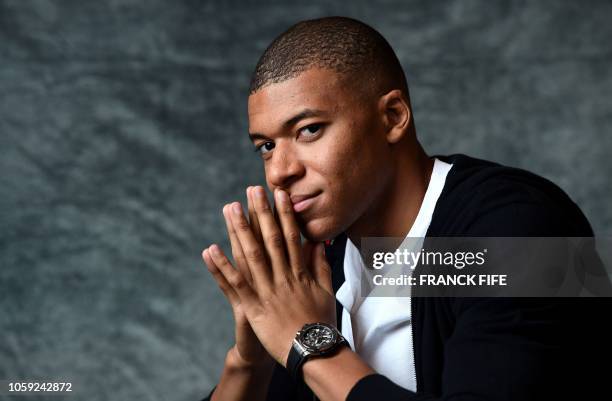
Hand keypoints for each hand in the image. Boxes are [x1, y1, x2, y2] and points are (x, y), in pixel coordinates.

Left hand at [205, 186, 336, 365]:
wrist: (314, 351)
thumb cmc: (321, 323)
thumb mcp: (326, 291)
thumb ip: (320, 266)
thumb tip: (318, 243)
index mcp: (300, 272)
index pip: (291, 236)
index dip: (284, 213)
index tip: (278, 193)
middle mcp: (283, 276)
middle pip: (270, 239)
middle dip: (260, 212)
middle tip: (252, 190)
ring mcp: (268, 291)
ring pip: (251, 256)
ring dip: (239, 230)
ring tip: (230, 209)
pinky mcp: (254, 307)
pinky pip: (235, 284)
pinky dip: (222, 266)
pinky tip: (210, 249)